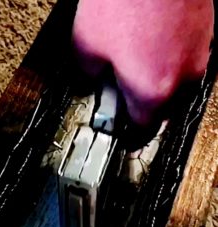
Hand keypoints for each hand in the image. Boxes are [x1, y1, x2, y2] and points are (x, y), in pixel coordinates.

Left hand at [72, 0, 213, 124]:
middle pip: (162, 109)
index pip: (143, 127)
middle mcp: (182, 77)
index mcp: (153, 90)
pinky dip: (166, 60)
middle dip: (143, 105)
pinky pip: (182, 59)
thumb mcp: (86, 44)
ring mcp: (199, 53)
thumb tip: (92, 78)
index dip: (129, 128)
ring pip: (174, 84)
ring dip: (155, 81)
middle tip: (123, 92)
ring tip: (134, 61)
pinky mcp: (205, 32)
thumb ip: (89, 74)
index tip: (123, 126)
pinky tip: (149, 43)